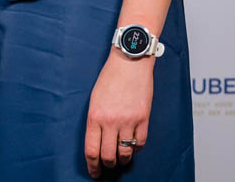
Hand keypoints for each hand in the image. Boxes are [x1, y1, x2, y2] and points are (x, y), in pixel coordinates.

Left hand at [84, 51, 152, 177]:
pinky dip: (136, 149)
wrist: (129, 63)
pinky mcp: (143, 119)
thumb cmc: (109, 78)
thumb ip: (95, 120)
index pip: (92, 149)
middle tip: (107, 167)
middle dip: (107, 165)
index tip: (93, 172)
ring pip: (125, 153)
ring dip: (122, 160)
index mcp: (95, 116)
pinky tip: (132, 147)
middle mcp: (110, 121)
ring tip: (120, 159)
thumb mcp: (94, 99)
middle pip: (108, 155)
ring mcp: (128, 121)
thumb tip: (98, 140)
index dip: (92, 165)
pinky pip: (140, 143)